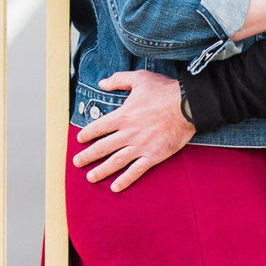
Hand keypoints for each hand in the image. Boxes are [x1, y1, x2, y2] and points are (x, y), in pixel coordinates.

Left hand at [72, 71, 192, 191]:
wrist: (188, 105)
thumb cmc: (164, 90)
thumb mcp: (138, 78)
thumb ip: (118, 80)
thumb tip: (102, 83)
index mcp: (122, 116)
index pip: (98, 127)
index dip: (86, 134)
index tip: (79, 140)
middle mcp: (128, 133)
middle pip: (102, 147)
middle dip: (87, 156)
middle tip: (76, 163)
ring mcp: (140, 146)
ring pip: (116, 161)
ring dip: (101, 170)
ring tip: (90, 178)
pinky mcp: (153, 156)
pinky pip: (136, 171)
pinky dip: (125, 180)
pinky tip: (115, 187)